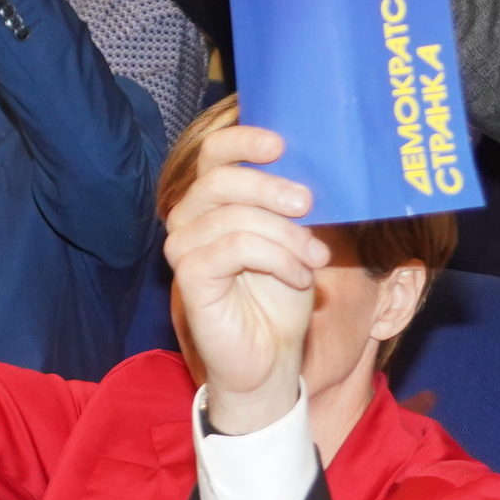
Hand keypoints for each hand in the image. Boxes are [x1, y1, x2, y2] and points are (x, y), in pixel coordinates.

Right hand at [164, 118, 320, 436]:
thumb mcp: (295, 238)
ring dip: (286, 235)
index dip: (243, 140)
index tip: (281, 144)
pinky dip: (277, 259)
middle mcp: (189, 216)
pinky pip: (235, 249)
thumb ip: (293, 203)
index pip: (214, 153)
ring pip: (235, 216)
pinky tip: (299, 276)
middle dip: (271, 187)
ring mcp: (184, 247)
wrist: (271, 359)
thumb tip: (316, 166)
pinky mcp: (189, 277)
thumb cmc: (281, 296)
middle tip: (309, 203)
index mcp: (213, 199)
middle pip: (221, 178)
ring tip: (315, 256)